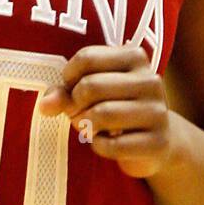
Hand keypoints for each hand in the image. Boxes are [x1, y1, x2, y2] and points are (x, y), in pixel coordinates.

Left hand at [37, 44, 178, 178]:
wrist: (157, 143)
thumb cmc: (117, 109)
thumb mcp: (92, 93)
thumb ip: (65, 93)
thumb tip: (45, 105)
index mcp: (135, 58)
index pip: (87, 57)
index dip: (69, 77)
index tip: (72, 89)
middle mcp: (150, 80)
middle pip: (91, 85)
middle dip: (74, 104)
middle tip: (76, 114)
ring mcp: (157, 111)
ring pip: (102, 114)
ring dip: (84, 125)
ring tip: (88, 128)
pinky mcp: (157, 142)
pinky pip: (112, 145)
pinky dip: (99, 146)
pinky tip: (105, 143)